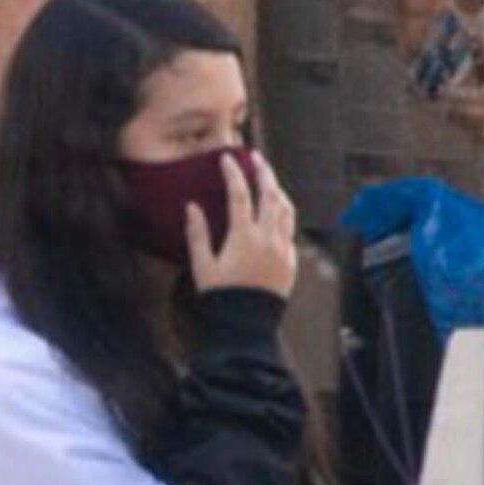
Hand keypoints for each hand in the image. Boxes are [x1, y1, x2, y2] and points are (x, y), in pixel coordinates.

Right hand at [187, 153, 302, 300]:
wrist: (246, 326)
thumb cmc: (222, 298)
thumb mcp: (203, 267)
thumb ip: (198, 234)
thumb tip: (192, 207)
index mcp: (244, 238)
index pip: (240, 195)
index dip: (233, 173)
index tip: (227, 158)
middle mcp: (268, 239)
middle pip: (270, 195)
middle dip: (263, 172)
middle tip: (256, 158)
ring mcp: (283, 250)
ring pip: (286, 209)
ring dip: (278, 191)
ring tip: (269, 180)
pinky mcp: (291, 262)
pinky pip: (290, 230)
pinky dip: (284, 215)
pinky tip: (277, 213)